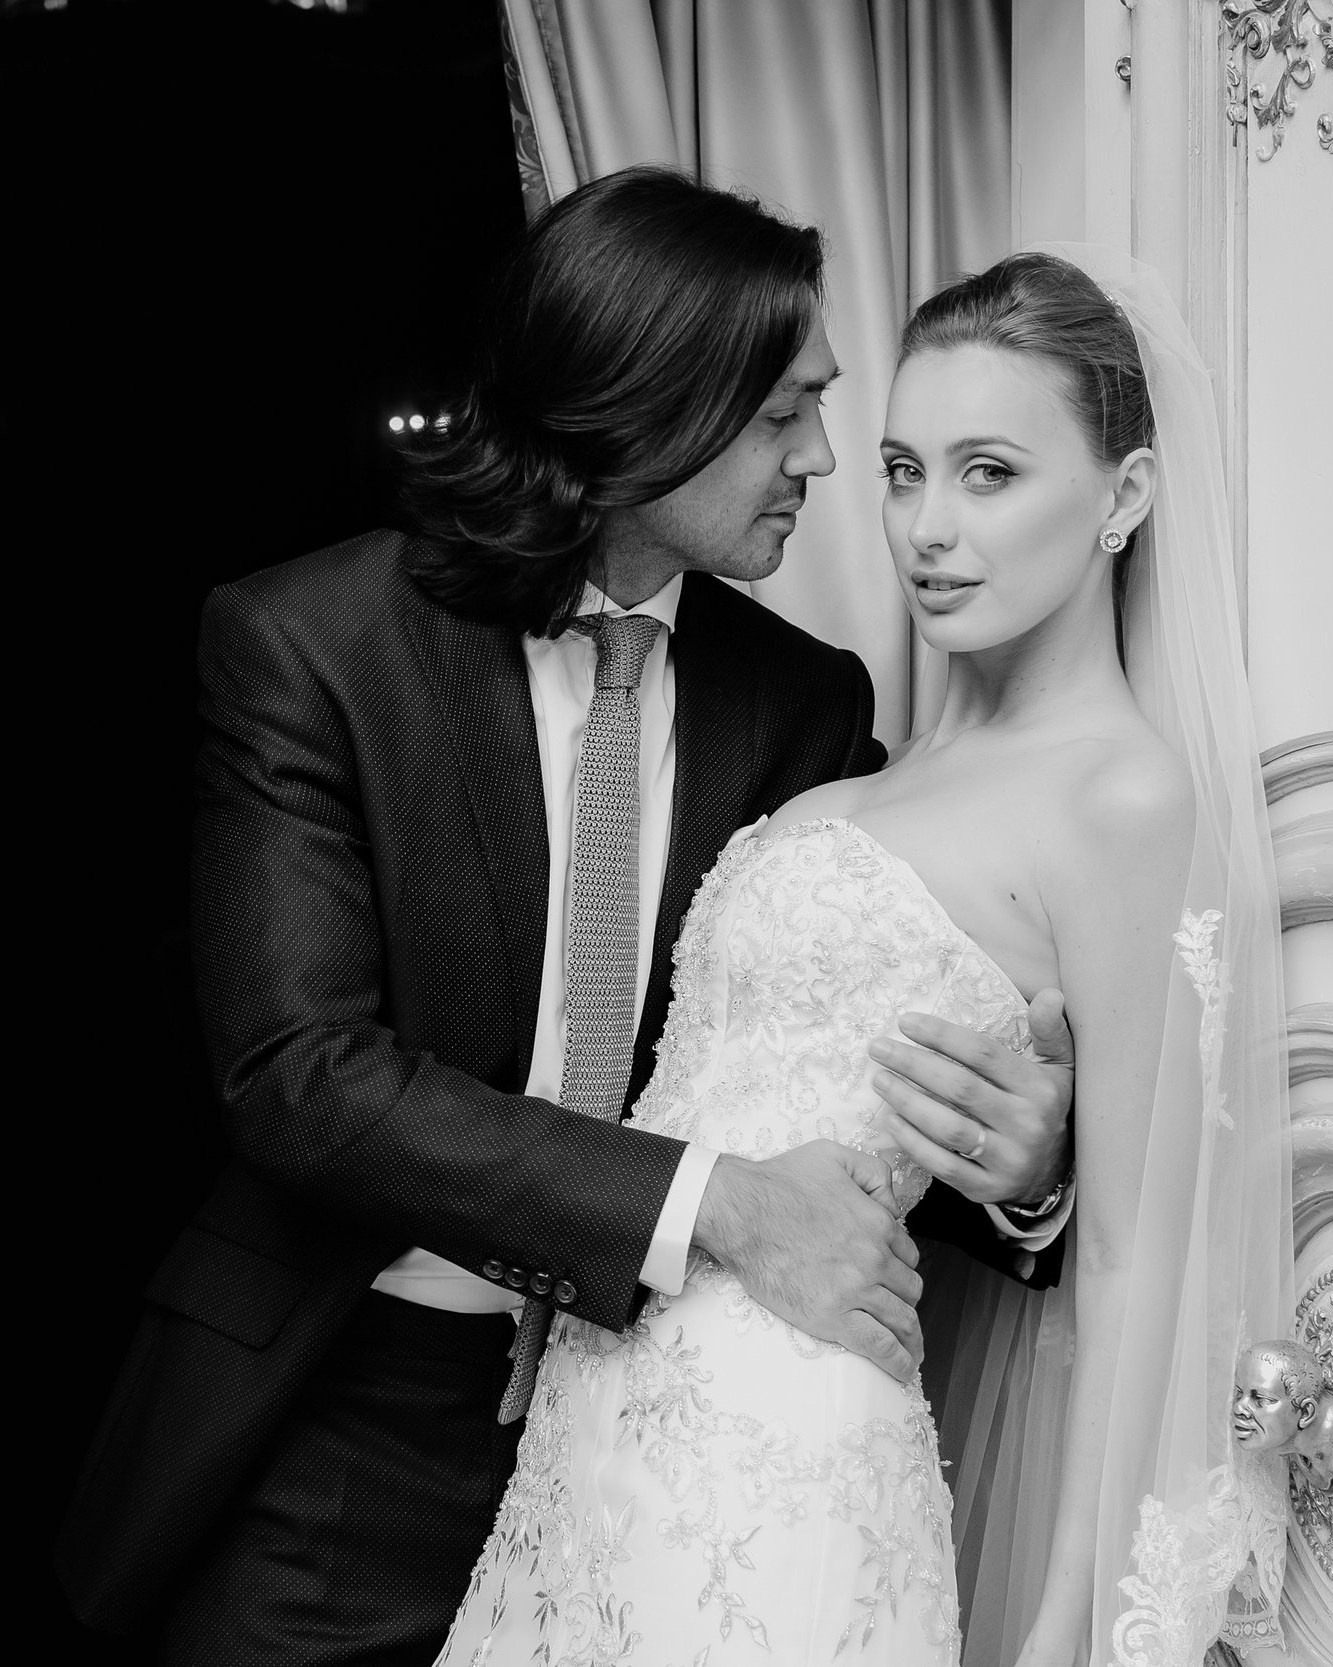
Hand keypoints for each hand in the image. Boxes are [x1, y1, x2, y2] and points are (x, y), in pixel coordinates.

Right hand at [691, 1140, 922, 1380]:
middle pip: (909, 1290)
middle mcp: (874, 1259)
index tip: (891, 1275)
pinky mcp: (831, 1318)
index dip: (901, 1265)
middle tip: (898, 1310)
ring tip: (911, 1349)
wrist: (740, 1211)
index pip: (908, 1255)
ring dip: (911, 1337)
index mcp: (878, 1223)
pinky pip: (879, 1346)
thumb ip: (875, 1172)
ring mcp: (855, 1290)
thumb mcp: (835, 1156)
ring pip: (901, 1320)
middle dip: (907, 1300)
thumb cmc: (781, 1181)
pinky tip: (903, 1369)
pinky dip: (897, 1361)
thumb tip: (893, 1204)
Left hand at [867, 988, 1073, 1206]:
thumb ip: (1050, 1031)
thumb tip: (1050, 993)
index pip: (984, 1055)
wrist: (1055, 1173)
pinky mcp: (987, 1189)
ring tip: (879, 1080)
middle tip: (879, 1048)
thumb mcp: (1058, 1068)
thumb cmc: (1045, 1107)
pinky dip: (913, 1143)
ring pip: (949, 1129)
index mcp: (1039, 1089)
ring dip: (908, 1102)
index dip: (942, 1035)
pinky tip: (890, 1120)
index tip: (906, 1021)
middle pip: (961, 1089)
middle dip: (913, 1064)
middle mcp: (1026, 1125)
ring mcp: (1007, 1161)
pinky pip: (944, 1166)